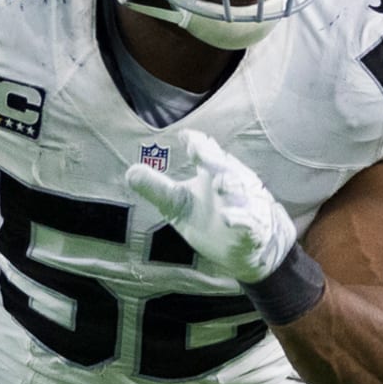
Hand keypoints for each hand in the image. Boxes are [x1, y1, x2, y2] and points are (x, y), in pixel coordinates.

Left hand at [127, 129, 296, 282]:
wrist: (246, 247)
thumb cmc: (210, 217)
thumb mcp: (179, 203)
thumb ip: (157, 187)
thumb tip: (130, 171)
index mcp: (214, 171)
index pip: (206, 151)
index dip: (197, 143)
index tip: (185, 136)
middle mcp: (232, 182)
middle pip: (223, 166)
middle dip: (212, 157)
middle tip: (197, 150)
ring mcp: (245, 205)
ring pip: (240, 192)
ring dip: (231, 186)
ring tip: (220, 184)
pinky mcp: (252, 229)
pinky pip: (249, 222)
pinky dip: (241, 220)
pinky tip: (228, 219)